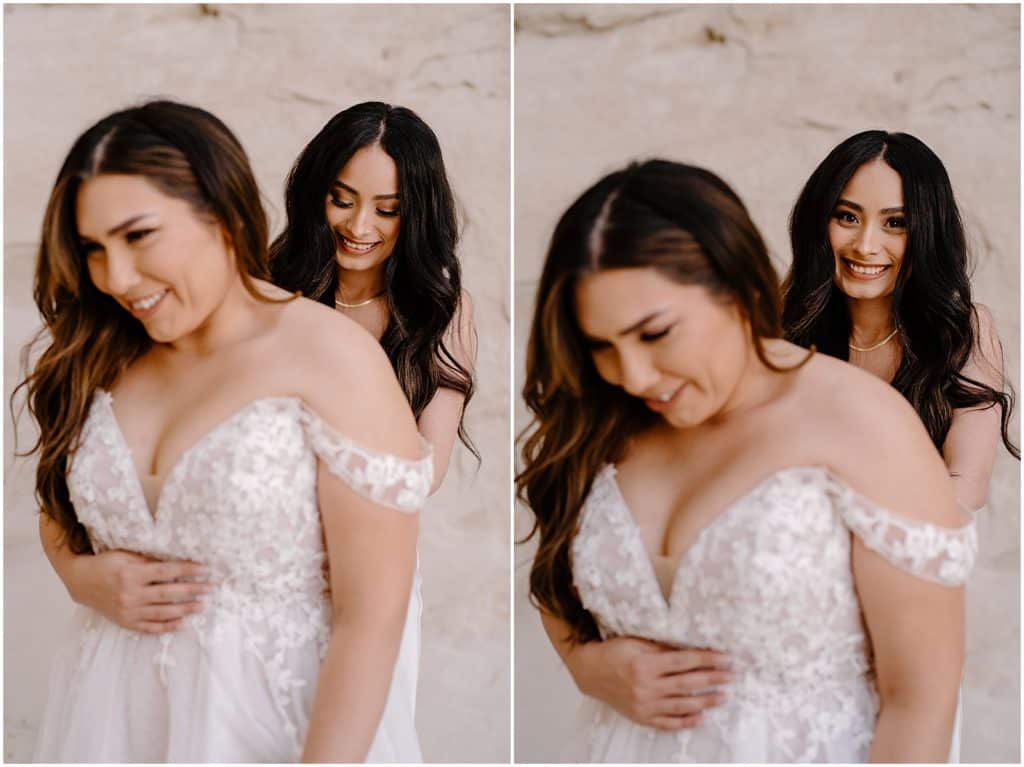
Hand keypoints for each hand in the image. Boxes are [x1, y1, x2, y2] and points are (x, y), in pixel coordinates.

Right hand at [66, 550, 211, 633]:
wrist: (81, 582)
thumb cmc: (107, 564)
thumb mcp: (126, 555)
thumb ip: (149, 560)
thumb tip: (177, 560)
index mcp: (132, 574)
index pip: (166, 572)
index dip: (187, 570)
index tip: (205, 569)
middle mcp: (130, 594)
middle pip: (168, 593)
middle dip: (192, 590)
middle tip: (211, 589)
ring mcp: (128, 611)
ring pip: (162, 612)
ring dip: (185, 609)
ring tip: (203, 606)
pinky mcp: (125, 622)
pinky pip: (150, 627)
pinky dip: (167, 626)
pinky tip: (183, 624)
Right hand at [569, 636, 730, 729]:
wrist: (590, 672)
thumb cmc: (614, 652)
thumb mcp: (637, 643)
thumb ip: (663, 648)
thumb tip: (692, 650)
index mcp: (645, 664)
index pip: (684, 661)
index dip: (707, 660)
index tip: (726, 659)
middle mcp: (645, 686)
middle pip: (687, 683)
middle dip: (713, 679)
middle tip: (732, 676)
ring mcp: (644, 704)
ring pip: (681, 705)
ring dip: (705, 701)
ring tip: (724, 697)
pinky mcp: (641, 717)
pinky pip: (668, 723)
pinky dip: (686, 721)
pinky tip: (701, 718)